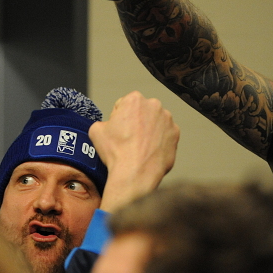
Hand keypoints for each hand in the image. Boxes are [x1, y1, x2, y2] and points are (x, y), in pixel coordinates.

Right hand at [89, 91, 178, 211]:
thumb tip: (108, 127)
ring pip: (155, 122)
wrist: (136, 173)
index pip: (124, 105)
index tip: (118, 130)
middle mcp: (154, 105)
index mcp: (134, 99)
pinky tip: (150, 151)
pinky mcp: (175, 134)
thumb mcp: (96, 131)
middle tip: (129, 139)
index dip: (118, 118)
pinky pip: (165, 135)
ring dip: (149, 130)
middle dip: (136, 122)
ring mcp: (168, 120)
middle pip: (142, 112)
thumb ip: (103, 122)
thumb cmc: (117, 152)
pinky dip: (159, 141)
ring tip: (139, 147)